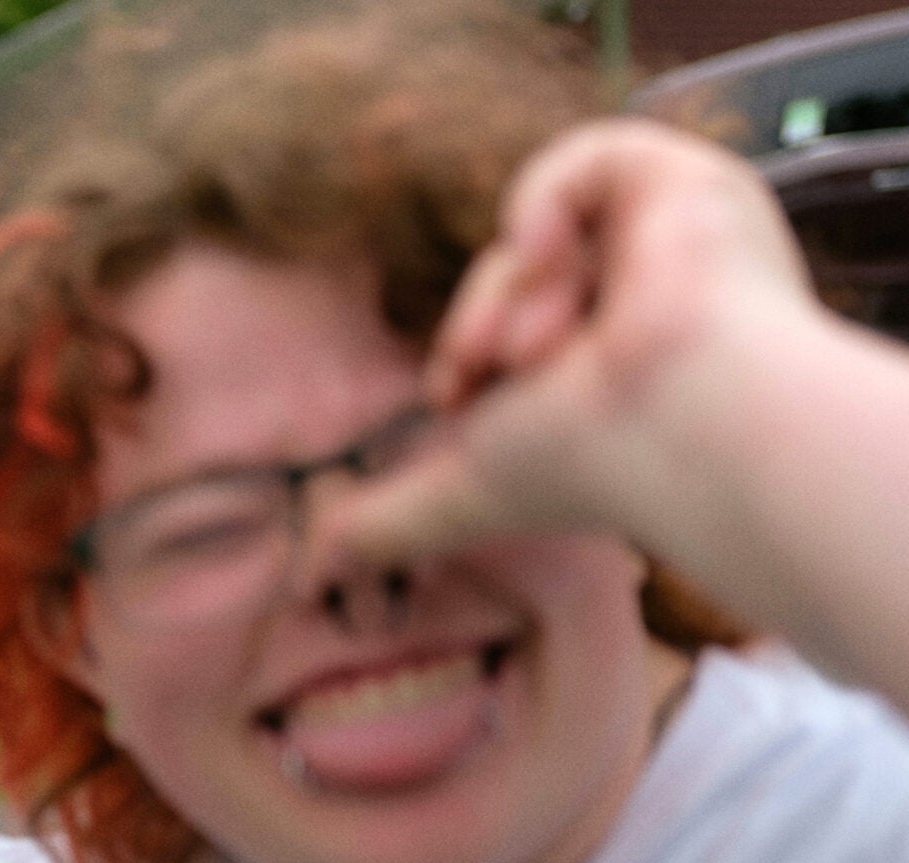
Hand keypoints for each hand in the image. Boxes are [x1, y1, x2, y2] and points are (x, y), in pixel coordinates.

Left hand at [339, 118, 817, 564]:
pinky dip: (543, 201)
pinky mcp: (685, 185)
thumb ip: (390, 524)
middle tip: (507, 369)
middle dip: (486, 323)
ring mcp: (665, 241)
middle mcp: (638, 300)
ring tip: (541, 344)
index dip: (463, 348)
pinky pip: (588, 156)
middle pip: (510, 273)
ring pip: (538, 230)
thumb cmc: (590, 463)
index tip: (456, 397)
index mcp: (598, 363)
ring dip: (515, 287)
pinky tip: (546, 250)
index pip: (499, 322)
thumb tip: (318, 564)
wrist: (681, 423)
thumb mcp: (460, 495)